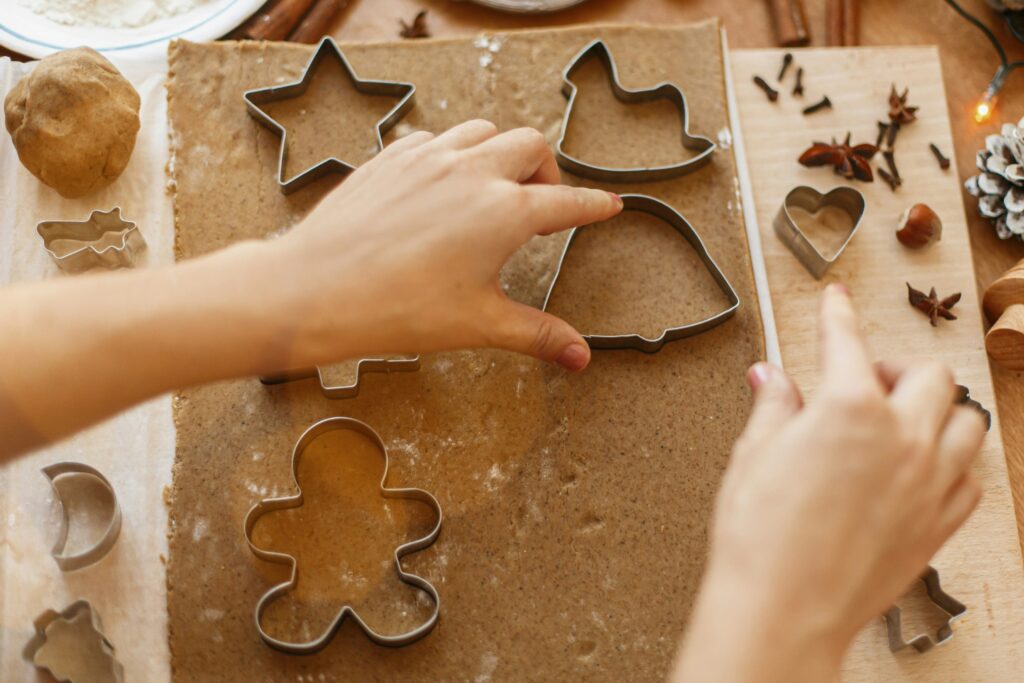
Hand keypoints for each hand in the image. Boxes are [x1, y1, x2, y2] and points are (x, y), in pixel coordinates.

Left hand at [269, 120, 621, 371]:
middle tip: (542, 204)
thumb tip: (580, 357)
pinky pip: (435, 138)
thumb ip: (537, 334)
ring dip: (500, 152)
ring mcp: (430, 158)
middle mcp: (472, 172)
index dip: (593, 206)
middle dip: (546, 171)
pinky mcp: (392, 157)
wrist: (318, 289)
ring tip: (494, 187)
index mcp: (505, 212)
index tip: (607, 206)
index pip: (567, 202)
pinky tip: (442, 182)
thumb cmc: (397, 308)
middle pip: (530, 146)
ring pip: (483, 130)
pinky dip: (452, 152)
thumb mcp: (479, 324)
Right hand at [673, 284, 984, 682]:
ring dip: (936, 411)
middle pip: (929, 375)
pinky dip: (950, 464)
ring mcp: (928, 482)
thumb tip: (771, 379)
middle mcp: (901, 438)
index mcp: (849, 409)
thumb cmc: (762, 539)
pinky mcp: (939, 524)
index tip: (838, 303)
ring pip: (965, 421)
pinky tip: (918, 469)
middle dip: (896, 369)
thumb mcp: (754, 455)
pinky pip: (969, 478)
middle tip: (865, 381)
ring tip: (901, 420)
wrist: (783, 608)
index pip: (846, 341)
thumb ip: (774, 407)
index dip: (838, 315)